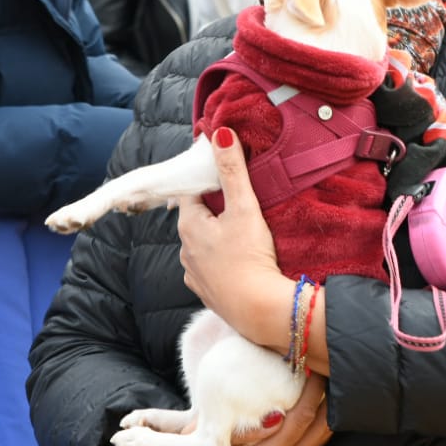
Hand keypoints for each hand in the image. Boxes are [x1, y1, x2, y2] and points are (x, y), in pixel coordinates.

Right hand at [117, 373, 332, 445]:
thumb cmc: (195, 444)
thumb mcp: (188, 429)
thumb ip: (168, 424)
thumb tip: (135, 415)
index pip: (298, 419)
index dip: (311, 389)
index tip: (311, 359)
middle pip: (320, 425)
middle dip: (330, 392)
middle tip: (330, 358)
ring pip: (324, 432)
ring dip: (332, 403)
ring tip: (335, 368)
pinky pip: (318, 437)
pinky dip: (326, 415)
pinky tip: (330, 390)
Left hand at [175, 127, 299, 354]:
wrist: (260, 311)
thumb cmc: (250, 257)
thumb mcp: (244, 208)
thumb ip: (232, 170)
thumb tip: (219, 133)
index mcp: (189, 225)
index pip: (191, 192)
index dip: (208, 181)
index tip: (226, 175)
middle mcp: (185, 250)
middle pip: (197, 218)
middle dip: (214, 208)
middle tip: (240, 201)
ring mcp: (195, 274)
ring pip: (203, 245)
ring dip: (217, 237)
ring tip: (242, 232)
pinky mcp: (208, 293)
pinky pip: (211, 269)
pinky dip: (222, 261)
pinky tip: (239, 261)